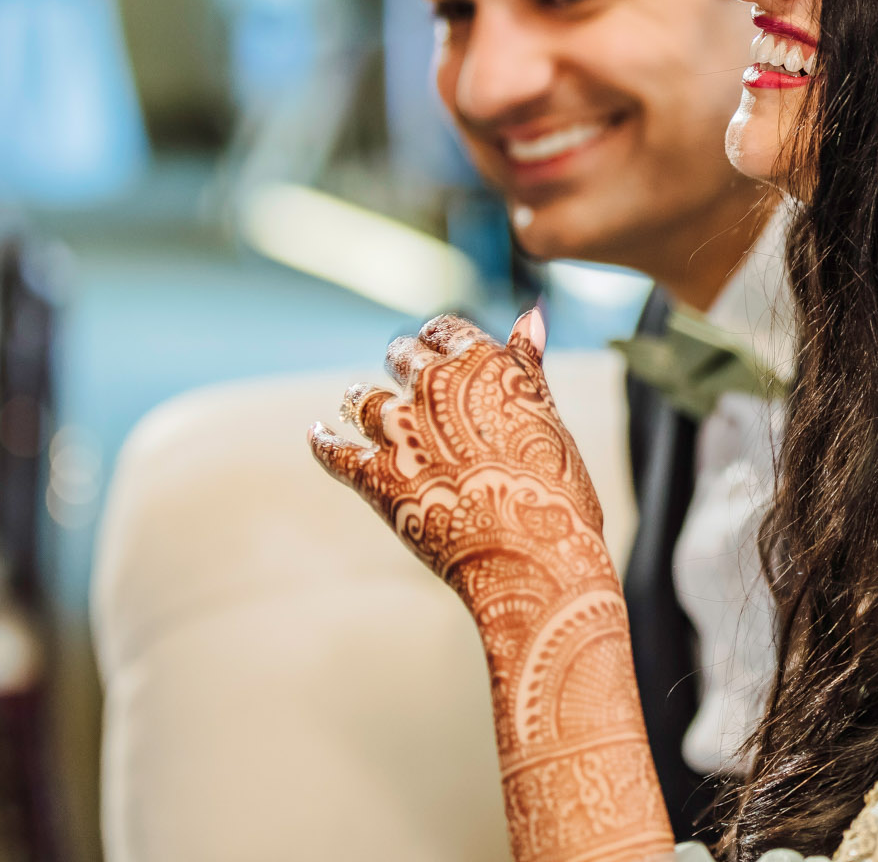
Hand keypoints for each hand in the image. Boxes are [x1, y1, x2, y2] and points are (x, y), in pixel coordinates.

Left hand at [311, 311, 670, 861]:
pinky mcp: (374, 477)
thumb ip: (528, 366)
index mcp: (485, 364)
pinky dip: (324, 440)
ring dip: (361, 399)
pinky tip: (319, 435)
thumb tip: (529, 315)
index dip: (438, 338)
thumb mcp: (550, 420)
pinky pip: (334, 449)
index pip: (447, 329)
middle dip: (401, 363)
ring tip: (358, 405)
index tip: (435, 348)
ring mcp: (402, 431)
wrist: (536, 563)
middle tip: (402, 375)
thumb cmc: (559, 495)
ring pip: (363, 397)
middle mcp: (438, 386)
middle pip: (402, 356)